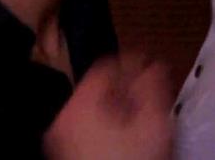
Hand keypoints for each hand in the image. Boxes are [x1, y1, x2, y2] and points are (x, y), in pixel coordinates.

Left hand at [45, 53, 173, 159]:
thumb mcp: (154, 122)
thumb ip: (153, 85)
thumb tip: (153, 65)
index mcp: (81, 103)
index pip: (107, 64)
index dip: (135, 65)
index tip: (154, 74)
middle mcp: (64, 118)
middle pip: (99, 87)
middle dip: (128, 90)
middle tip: (152, 101)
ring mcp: (61, 140)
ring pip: (95, 109)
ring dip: (120, 110)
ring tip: (141, 124)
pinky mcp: (66, 156)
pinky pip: (89, 130)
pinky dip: (108, 129)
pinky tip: (127, 143)